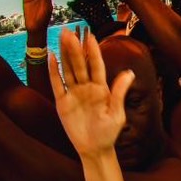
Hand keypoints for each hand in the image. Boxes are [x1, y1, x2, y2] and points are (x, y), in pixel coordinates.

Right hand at [48, 30, 130, 157]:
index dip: (92, 51)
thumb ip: (119, 92)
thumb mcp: (117, 113)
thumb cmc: (109, 132)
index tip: (89, 35)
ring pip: (68, 70)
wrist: (95, 149)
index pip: (96, 65)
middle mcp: (87, 87)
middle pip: (79, 64)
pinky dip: (53, 71)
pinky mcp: (63, 102)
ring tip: (60, 37)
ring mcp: (74, 93)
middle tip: (69, 31)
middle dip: (74, 48)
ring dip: (64, 54)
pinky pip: (57, 84)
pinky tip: (51, 57)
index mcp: (102, 88)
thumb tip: (129, 73)